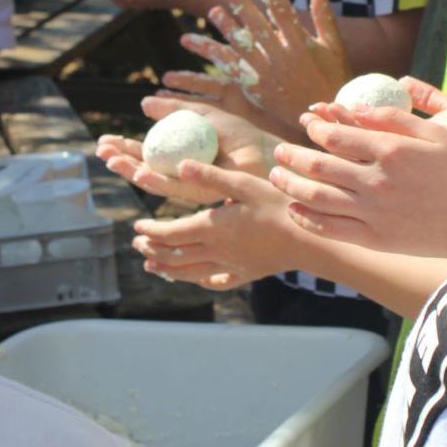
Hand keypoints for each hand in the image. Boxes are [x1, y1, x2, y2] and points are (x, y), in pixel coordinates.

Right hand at [96, 95, 278, 206]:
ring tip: (112, 161)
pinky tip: (141, 172)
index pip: (145, 153)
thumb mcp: (201, 113)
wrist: (264, 149)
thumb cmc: (238, 132)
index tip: (104, 141)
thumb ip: (174, 109)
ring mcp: (190, 185)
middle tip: (101, 152)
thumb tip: (143, 104)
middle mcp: (181, 173)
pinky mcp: (202, 193)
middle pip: (144, 169)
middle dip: (121, 161)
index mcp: (178, 155)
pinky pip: (176, 188)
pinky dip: (157, 181)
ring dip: (131, 171)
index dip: (124, 148)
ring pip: (155, 182)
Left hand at [131, 167, 301, 289]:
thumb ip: (210, 175)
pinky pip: (215, 282)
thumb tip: (179, 164)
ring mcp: (231, 266)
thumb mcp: (245, 183)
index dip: (151, 232)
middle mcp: (217, 251)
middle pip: (176, 255)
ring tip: (152, 265)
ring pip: (189, 273)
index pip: (172, 233)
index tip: (137, 228)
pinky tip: (193, 279)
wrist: (309, 240)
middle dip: (153, 250)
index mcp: (213, 228)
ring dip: (167, 269)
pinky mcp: (245, 274)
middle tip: (138, 244)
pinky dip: (197, 281)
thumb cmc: (279, 206)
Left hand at [176, 0, 351, 130]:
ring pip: (241, 45)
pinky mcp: (258, 90)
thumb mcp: (335, 46)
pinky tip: (208, 46)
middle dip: (239, 1)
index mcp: (301, 43)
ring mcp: (268, 74)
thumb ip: (324, 16)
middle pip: (255, 23)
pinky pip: (234, 70)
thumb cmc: (335, 78)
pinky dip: (220, 57)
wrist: (326, 117)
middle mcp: (282, 56)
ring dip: (226, 27)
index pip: (281, 7)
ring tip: (213, 11)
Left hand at [269, 101, 446, 260]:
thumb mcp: (436, 134)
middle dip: (292, 156)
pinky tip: (296, 209)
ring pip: (317, 198)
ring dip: (291, 185)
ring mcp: (373, 213)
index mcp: (391, 151)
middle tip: (279, 151)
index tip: (306, 124)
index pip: (336, 136)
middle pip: (319, 165)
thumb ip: (394, 119)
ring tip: (277, 177)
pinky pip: (330, 229)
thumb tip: (354, 106)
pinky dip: (307, 218)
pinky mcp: (375, 239)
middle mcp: (376, 181)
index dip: (315, 128)